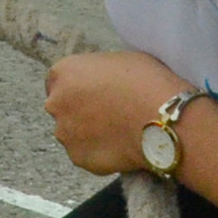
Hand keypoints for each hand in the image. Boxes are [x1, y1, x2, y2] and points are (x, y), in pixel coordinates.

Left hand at [42, 50, 196, 177]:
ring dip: (87, 133)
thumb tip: (101, 82)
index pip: (58, 80)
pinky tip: (120, 146)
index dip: (78, 86)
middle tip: (108, 113)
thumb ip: (99, 73)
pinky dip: (99, 152)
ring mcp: (64, 133)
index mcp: (63, 72)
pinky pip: (85, 154)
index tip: (94, 92)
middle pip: (62, 107)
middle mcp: (55, 102)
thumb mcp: (119, 60)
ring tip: (116, 132)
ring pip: (72, 133)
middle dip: (79, 110)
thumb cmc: (146, 82)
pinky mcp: (77, 158)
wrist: (162, 119)